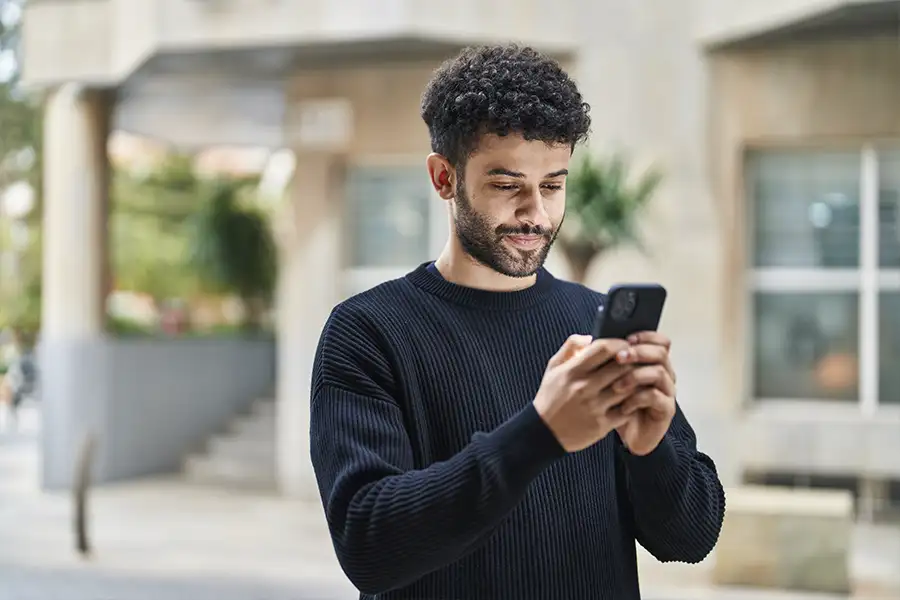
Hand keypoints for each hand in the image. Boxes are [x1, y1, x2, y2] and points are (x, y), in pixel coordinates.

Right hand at [533, 335, 640, 451]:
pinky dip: (634, 403)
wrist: (543, 432)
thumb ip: (569, 347)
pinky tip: (633, 399)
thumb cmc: (550, 397)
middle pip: (620, 366)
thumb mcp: (553, 368)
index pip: (603, 348)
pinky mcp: (601, 425)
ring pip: (627, 388)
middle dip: (632, 361)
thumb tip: (590, 336)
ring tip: (639, 378)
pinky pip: (627, 410)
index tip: (626, 344)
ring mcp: (594, 407)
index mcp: (572, 371)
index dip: (619, 342)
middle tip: (638, 360)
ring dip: (636, 381)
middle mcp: (584, 388)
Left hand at [610, 331, 676, 455]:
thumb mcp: (605, 379)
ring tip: (616, 385)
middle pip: (661, 352)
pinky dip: (638, 398)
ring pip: (659, 373)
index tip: (626, 339)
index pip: (658, 340)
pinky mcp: (666, 409)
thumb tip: (587, 339)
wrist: (626, 433)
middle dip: (638, 352)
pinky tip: (623, 405)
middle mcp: (663, 373)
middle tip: (619, 357)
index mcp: (651, 362)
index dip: (645, 336)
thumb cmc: (617, 404)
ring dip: (636, 375)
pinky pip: (656, 397)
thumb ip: (600, 358)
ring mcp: (666, 391)